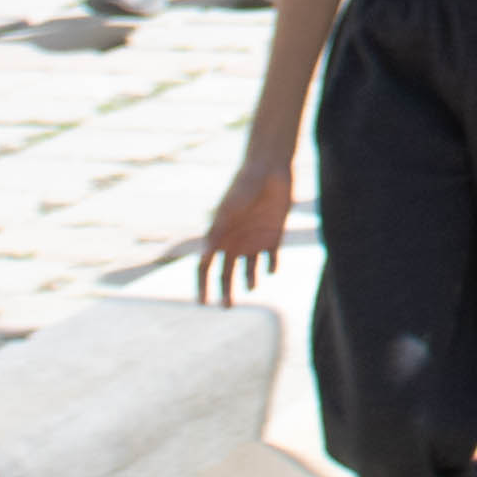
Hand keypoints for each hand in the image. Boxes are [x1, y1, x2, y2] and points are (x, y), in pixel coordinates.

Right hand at [197, 163, 293, 304]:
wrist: (270, 170)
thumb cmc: (243, 187)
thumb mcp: (229, 211)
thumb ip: (216, 234)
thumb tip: (204, 258)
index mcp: (218, 238)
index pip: (205, 268)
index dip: (202, 286)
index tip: (203, 303)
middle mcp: (234, 243)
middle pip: (227, 274)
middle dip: (226, 292)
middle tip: (227, 307)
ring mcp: (254, 241)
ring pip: (249, 271)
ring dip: (249, 281)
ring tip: (251, 285)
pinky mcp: (274, 236)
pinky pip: (272, 260)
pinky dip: (272, 267)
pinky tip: (271, 269)